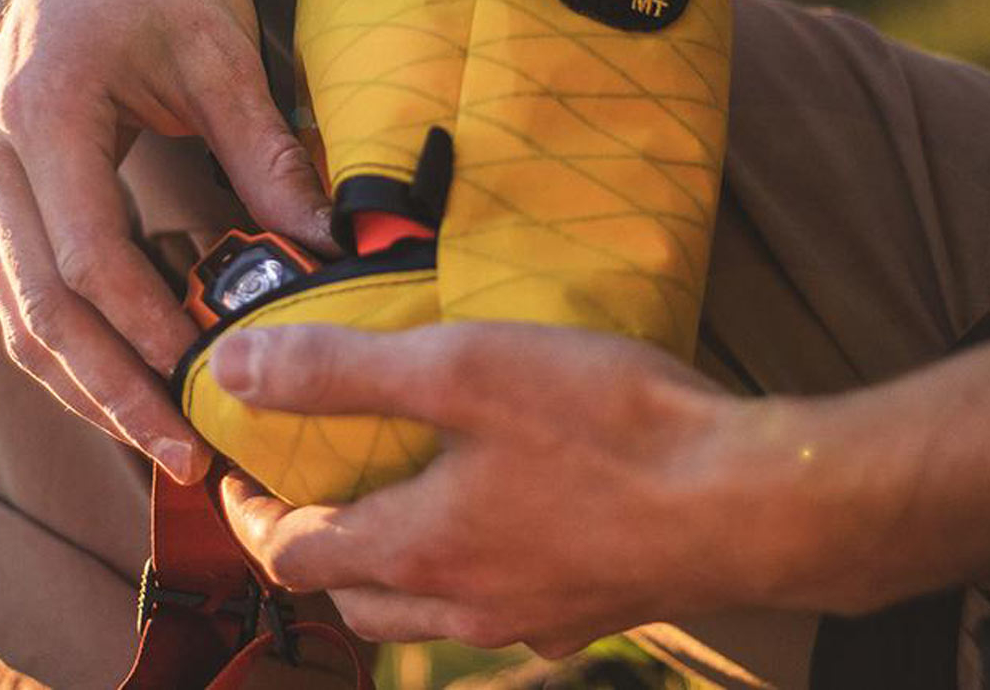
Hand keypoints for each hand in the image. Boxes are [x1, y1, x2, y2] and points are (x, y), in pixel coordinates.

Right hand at [0, 0, 333, 482]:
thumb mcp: (222, 50)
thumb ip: (266, 150)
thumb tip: (327, 245)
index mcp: (40, 114)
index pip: (86, 257)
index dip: (145, 331)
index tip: (210, 384)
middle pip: (38, 307)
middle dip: (109, 392)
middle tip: (184, 457)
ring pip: (22, 310)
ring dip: (87, 382)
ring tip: (162, 438)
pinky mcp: (2, 183)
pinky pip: (30, 283)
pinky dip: (79, 339)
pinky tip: (140, 372)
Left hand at [211, 322, 799, 657]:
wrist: (755, 501)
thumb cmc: (607, 429)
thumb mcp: (460, 370)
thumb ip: (342, 372)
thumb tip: (235, 372)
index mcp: (419, 549)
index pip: (294, 554)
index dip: (252, 514)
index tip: (239, 471)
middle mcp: (465, 605)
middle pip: (354, 597)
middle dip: (316, 548)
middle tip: (314, 485)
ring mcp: (533, 619)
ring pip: (425, 613)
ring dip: (390, 569)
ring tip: (400, 501)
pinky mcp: (593, 611)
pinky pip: (498, 610)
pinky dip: (467, 576)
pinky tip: (503, 524)